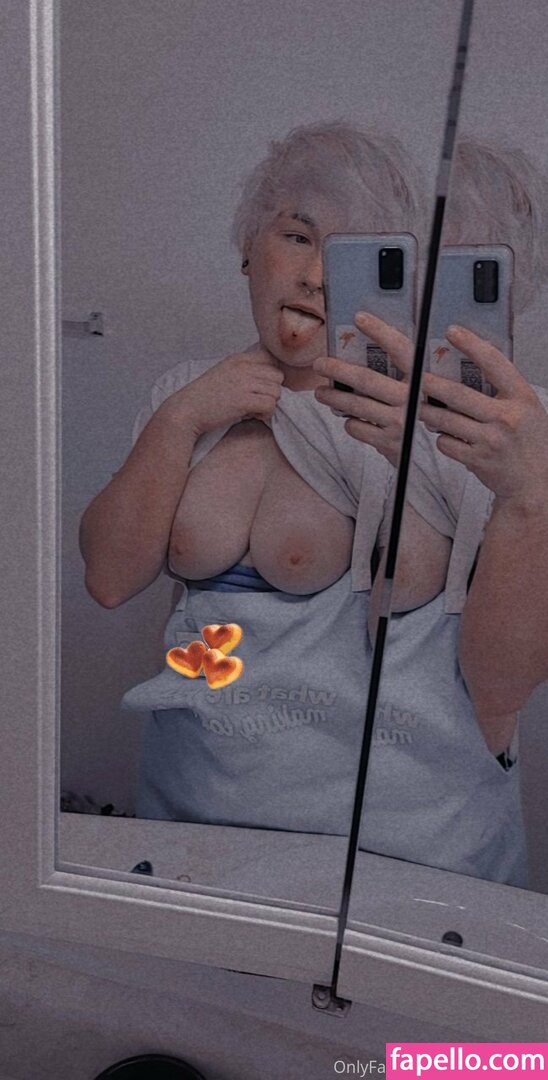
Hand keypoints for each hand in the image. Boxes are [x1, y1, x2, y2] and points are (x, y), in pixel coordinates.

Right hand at [171, 348, 284, 434]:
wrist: (186, 411)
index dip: (269, 376)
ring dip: (268, 404)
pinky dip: (265, 414)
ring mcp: (244, 383)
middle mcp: (242, 367)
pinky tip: (252, 415)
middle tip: (256, 401)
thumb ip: (244, 371)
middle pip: (278, 376)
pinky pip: (270, 405)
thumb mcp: (224, 373)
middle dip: (271, 391)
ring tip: (252, 409)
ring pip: (277, 392)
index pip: (270, 359)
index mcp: (238, 358)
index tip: (259, 388)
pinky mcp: (244, 400)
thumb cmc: (204, 397)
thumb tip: (270, 379)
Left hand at [313, 312, 411, 466]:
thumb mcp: (415, 387)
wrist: (426, 455)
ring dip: (333, 397)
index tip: (359, 317)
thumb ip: (397, 371)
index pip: (400, 350)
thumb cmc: (415, 411)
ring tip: (320, 392)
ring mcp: (401, 422)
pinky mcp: (389, 443)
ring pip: (356, 405)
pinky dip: (349, 421)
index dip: (381, 332)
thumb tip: (360, 346)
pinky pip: (357, 427)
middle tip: (319, 364)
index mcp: (421, 378)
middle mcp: (412, 399)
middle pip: (367, 379)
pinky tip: (348, 418)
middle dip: (338, 370)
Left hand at [420, 325, 547, 507]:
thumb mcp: (526, 408)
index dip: (472, 344)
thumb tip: (467, 365)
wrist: (535, 483)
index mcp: (521, 398)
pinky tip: (446, 437)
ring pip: (446, 420)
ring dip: (428, 411)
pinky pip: (446, 442)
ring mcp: (491, 441)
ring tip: (418, 405)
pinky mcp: (478, 460)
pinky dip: (442, 438)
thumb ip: (501, 390)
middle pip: (459, 395)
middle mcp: (507, 418)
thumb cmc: (529, 442)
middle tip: (413, 373)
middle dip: (431, 384)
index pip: (494, 363)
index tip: (452, 330)